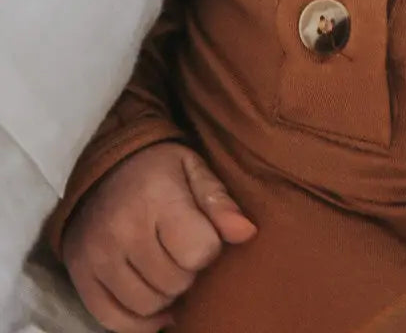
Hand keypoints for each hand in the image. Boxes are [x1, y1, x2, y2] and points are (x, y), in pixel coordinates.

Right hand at [63, 142, 255, 332]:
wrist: (101, 166)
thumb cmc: (157, 169)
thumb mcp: (193, 169)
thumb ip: (219, 202)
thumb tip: (247, 233)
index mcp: (156, 198)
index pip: (198, 251)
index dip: (208, 248)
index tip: (202, 234)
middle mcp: (122, 229)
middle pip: (174, 283)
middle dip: (187, 272)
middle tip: (181, 252)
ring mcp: (97, 256)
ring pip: (146, 306)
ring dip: (164, 296)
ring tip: (165, 270)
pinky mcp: (80, 275)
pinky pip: (112, 320)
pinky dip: (137, 321)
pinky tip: (152, 305)